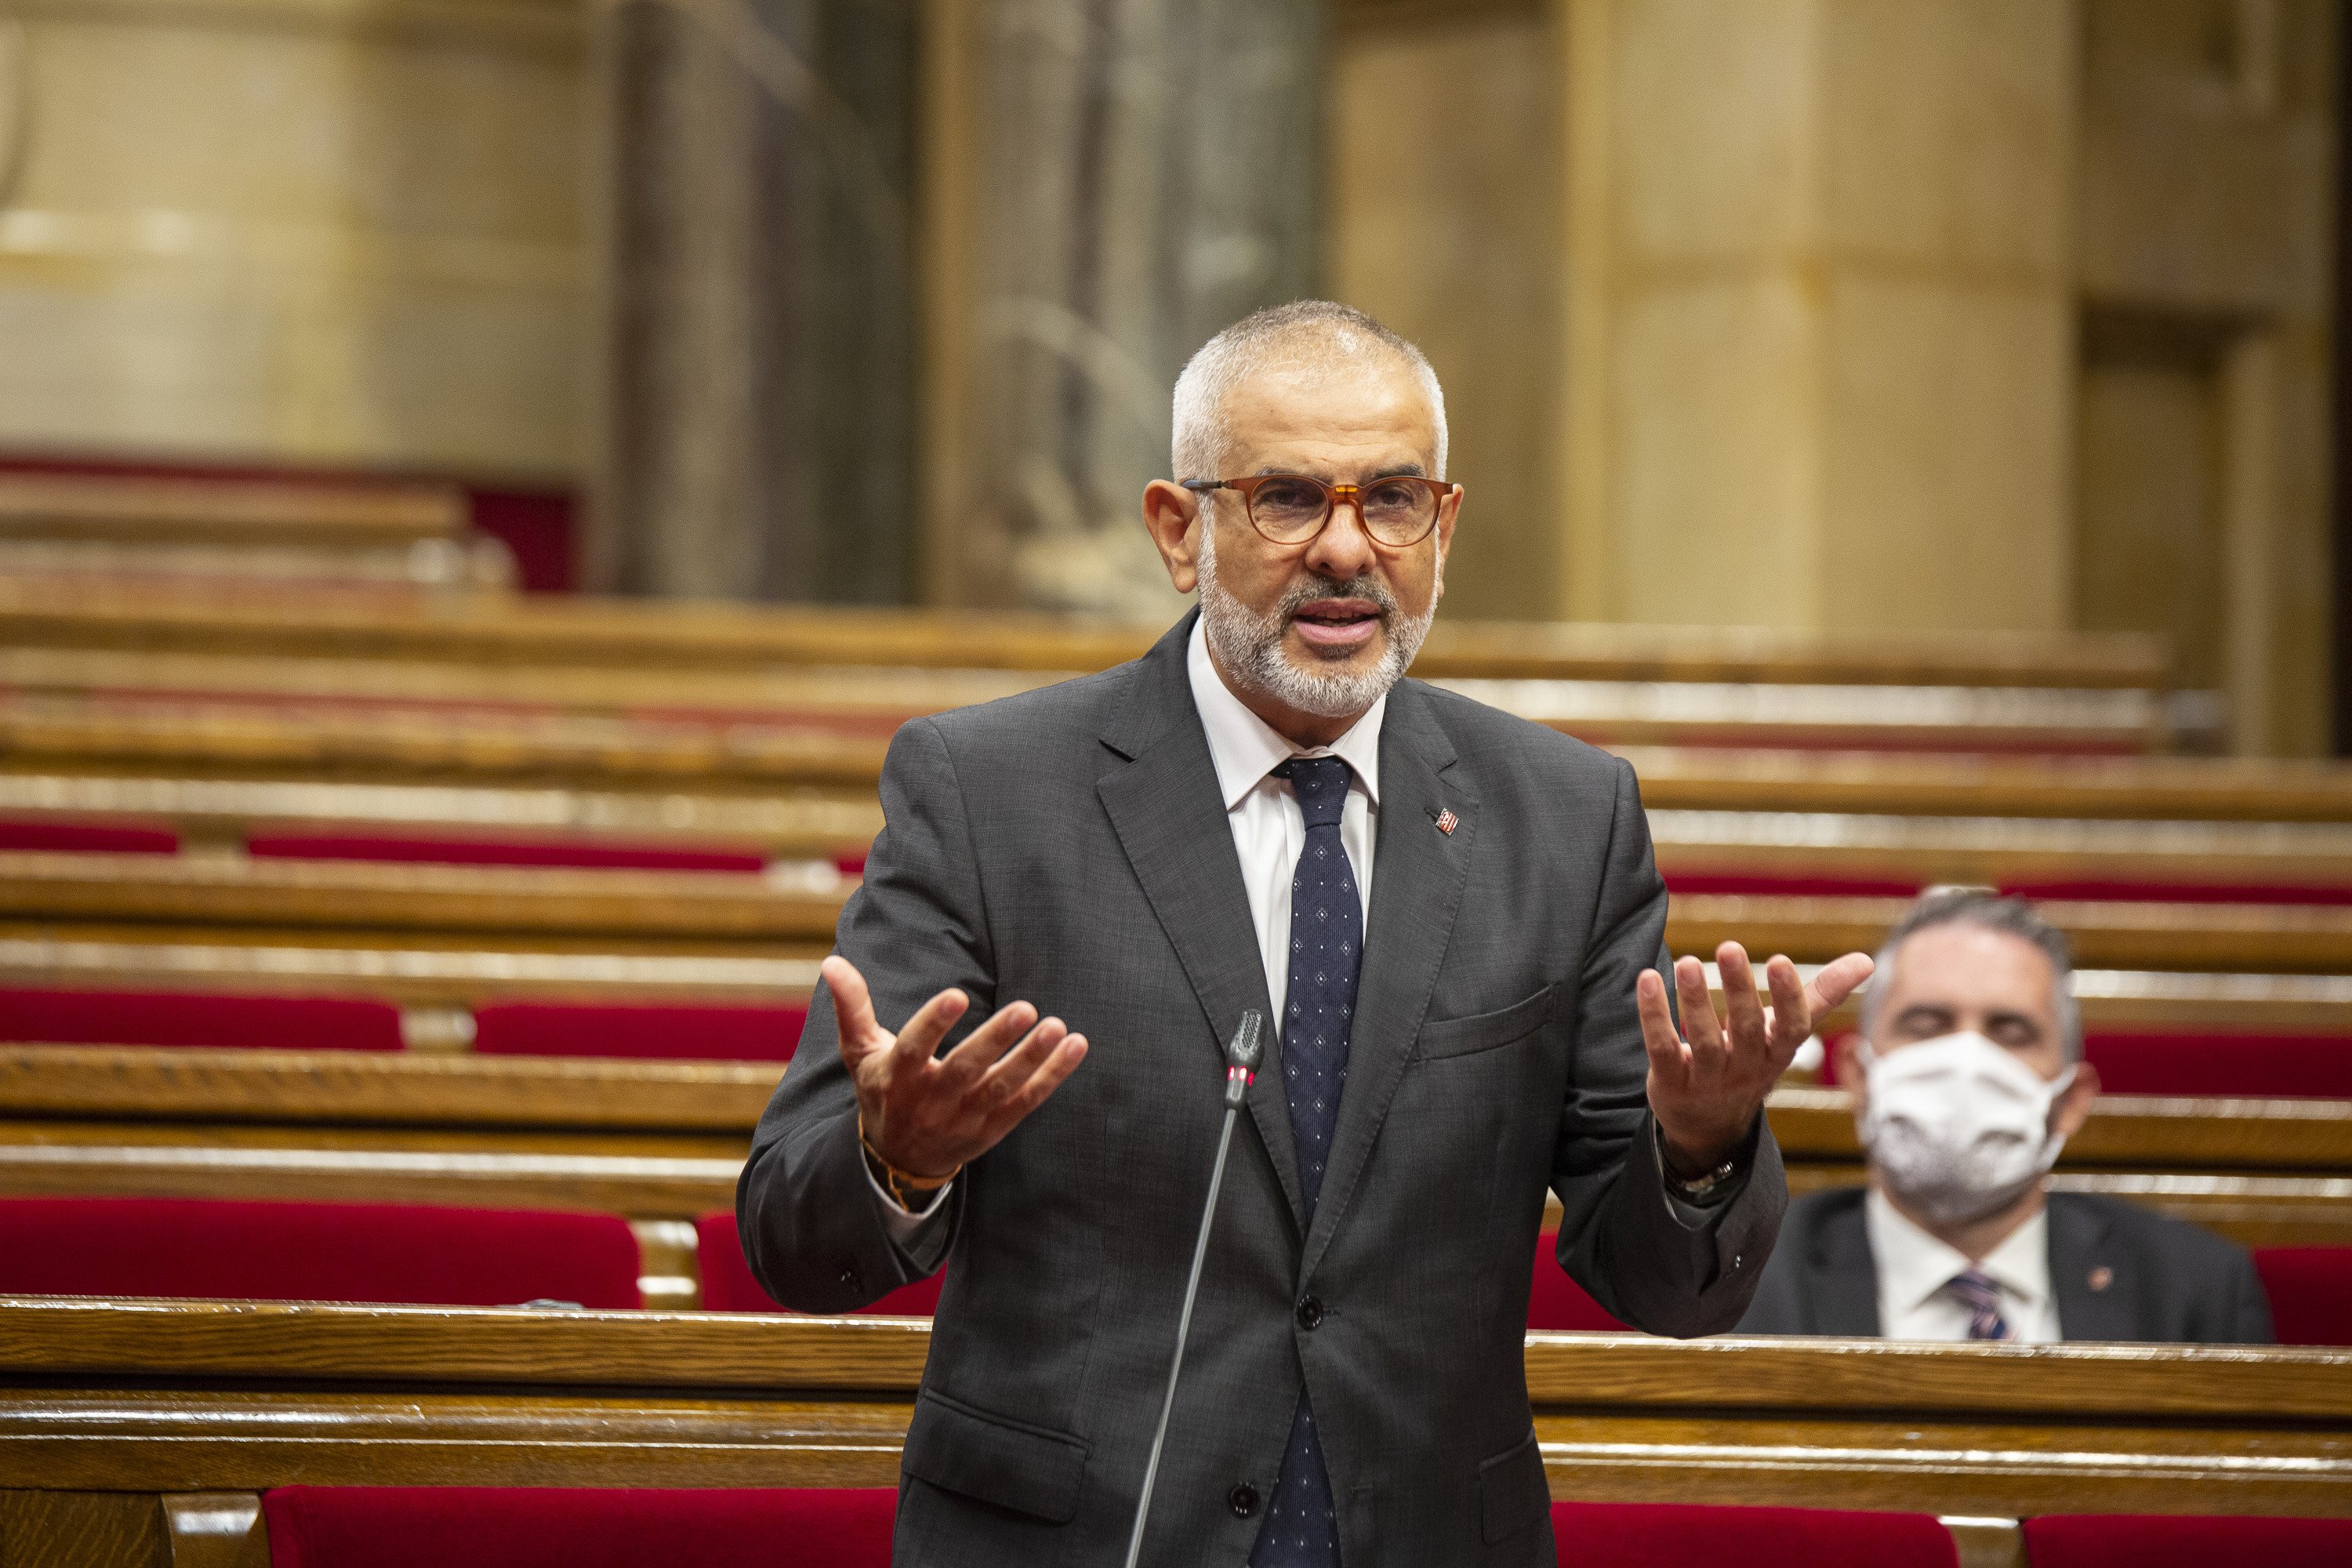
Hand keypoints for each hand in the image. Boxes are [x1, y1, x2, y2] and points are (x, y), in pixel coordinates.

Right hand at [823, 954, 1088, 1181]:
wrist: (900, 1159)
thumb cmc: (882, 1089)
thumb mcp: (861, 1053)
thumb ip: (852, 1007)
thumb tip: (832, 960)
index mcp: (897, 1076)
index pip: (915, 1047)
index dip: (934, 1022)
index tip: (958, 994)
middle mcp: (932, 1099)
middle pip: (966, 1069)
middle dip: (996, 1040)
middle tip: (1026, 1008)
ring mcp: (966, 1117)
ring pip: (1002, 1088)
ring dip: (1032, 1058)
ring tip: (1058, 1027)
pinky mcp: (993, 1128)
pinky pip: (1027, 1102)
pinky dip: (1053, 1076)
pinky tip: (1076, 1045)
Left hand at [1636, 942, 1872, 1176]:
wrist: (1710, 1125)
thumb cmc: (1752, 1060)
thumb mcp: (1786, 1033)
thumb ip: (1822, 996)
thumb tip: (1867, 961)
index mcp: (1777, 1053)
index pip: (1791, 1028)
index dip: (1789, 997)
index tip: (1780, 959)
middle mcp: (1746, 1068)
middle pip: (1745, 1030)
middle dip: (1739, 990)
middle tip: (1729, 947)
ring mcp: (1708, 1080)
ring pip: (1703, 1042)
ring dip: (1694, 1001)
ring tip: (1685, 962)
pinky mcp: (1671, 1084)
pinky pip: (1663, 1049)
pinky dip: (1654, 1017)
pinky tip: (1648, 979)